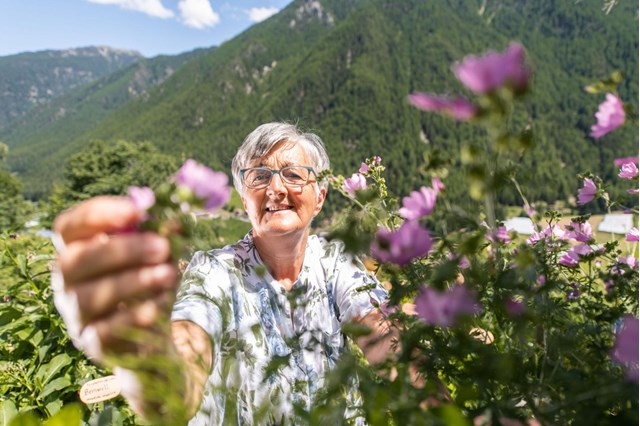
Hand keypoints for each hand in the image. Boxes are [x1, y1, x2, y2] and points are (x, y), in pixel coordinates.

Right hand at [52, 196, 179, 363]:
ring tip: (168, 274)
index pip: (68, 227)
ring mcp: (76, 315)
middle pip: (74, 261)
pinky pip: (104, 331)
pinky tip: (160, 304)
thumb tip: (177, 222)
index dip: (96, 215)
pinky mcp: (92, 344)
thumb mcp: (161, 259)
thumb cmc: (151, 287)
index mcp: (78, 251)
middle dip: (120, 250)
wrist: (155, 338)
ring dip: (132, 281)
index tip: (136, 211)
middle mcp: (67, 283)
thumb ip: (165, 238)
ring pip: (88, 296)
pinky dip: (132, 316)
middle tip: (162, 246)